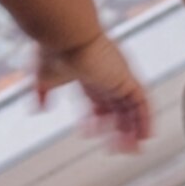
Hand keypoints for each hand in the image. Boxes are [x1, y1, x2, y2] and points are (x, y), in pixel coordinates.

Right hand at [37, 32, 150, 152]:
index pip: (98, 100)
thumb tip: (38, 110)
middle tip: (114, 150)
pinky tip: (145, 137)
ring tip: (130, 151)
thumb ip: (42, 94)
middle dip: (117, 129)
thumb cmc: (52, 51)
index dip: (95, 119)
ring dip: (132, 130)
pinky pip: (143, 102)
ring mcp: (119, 77)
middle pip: (118, 106)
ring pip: (132, 108)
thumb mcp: (42, 78)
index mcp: (89, 75)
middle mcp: (107, 76)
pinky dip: (146, 119)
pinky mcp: (127, 78)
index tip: (85, 134)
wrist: (65, 34)